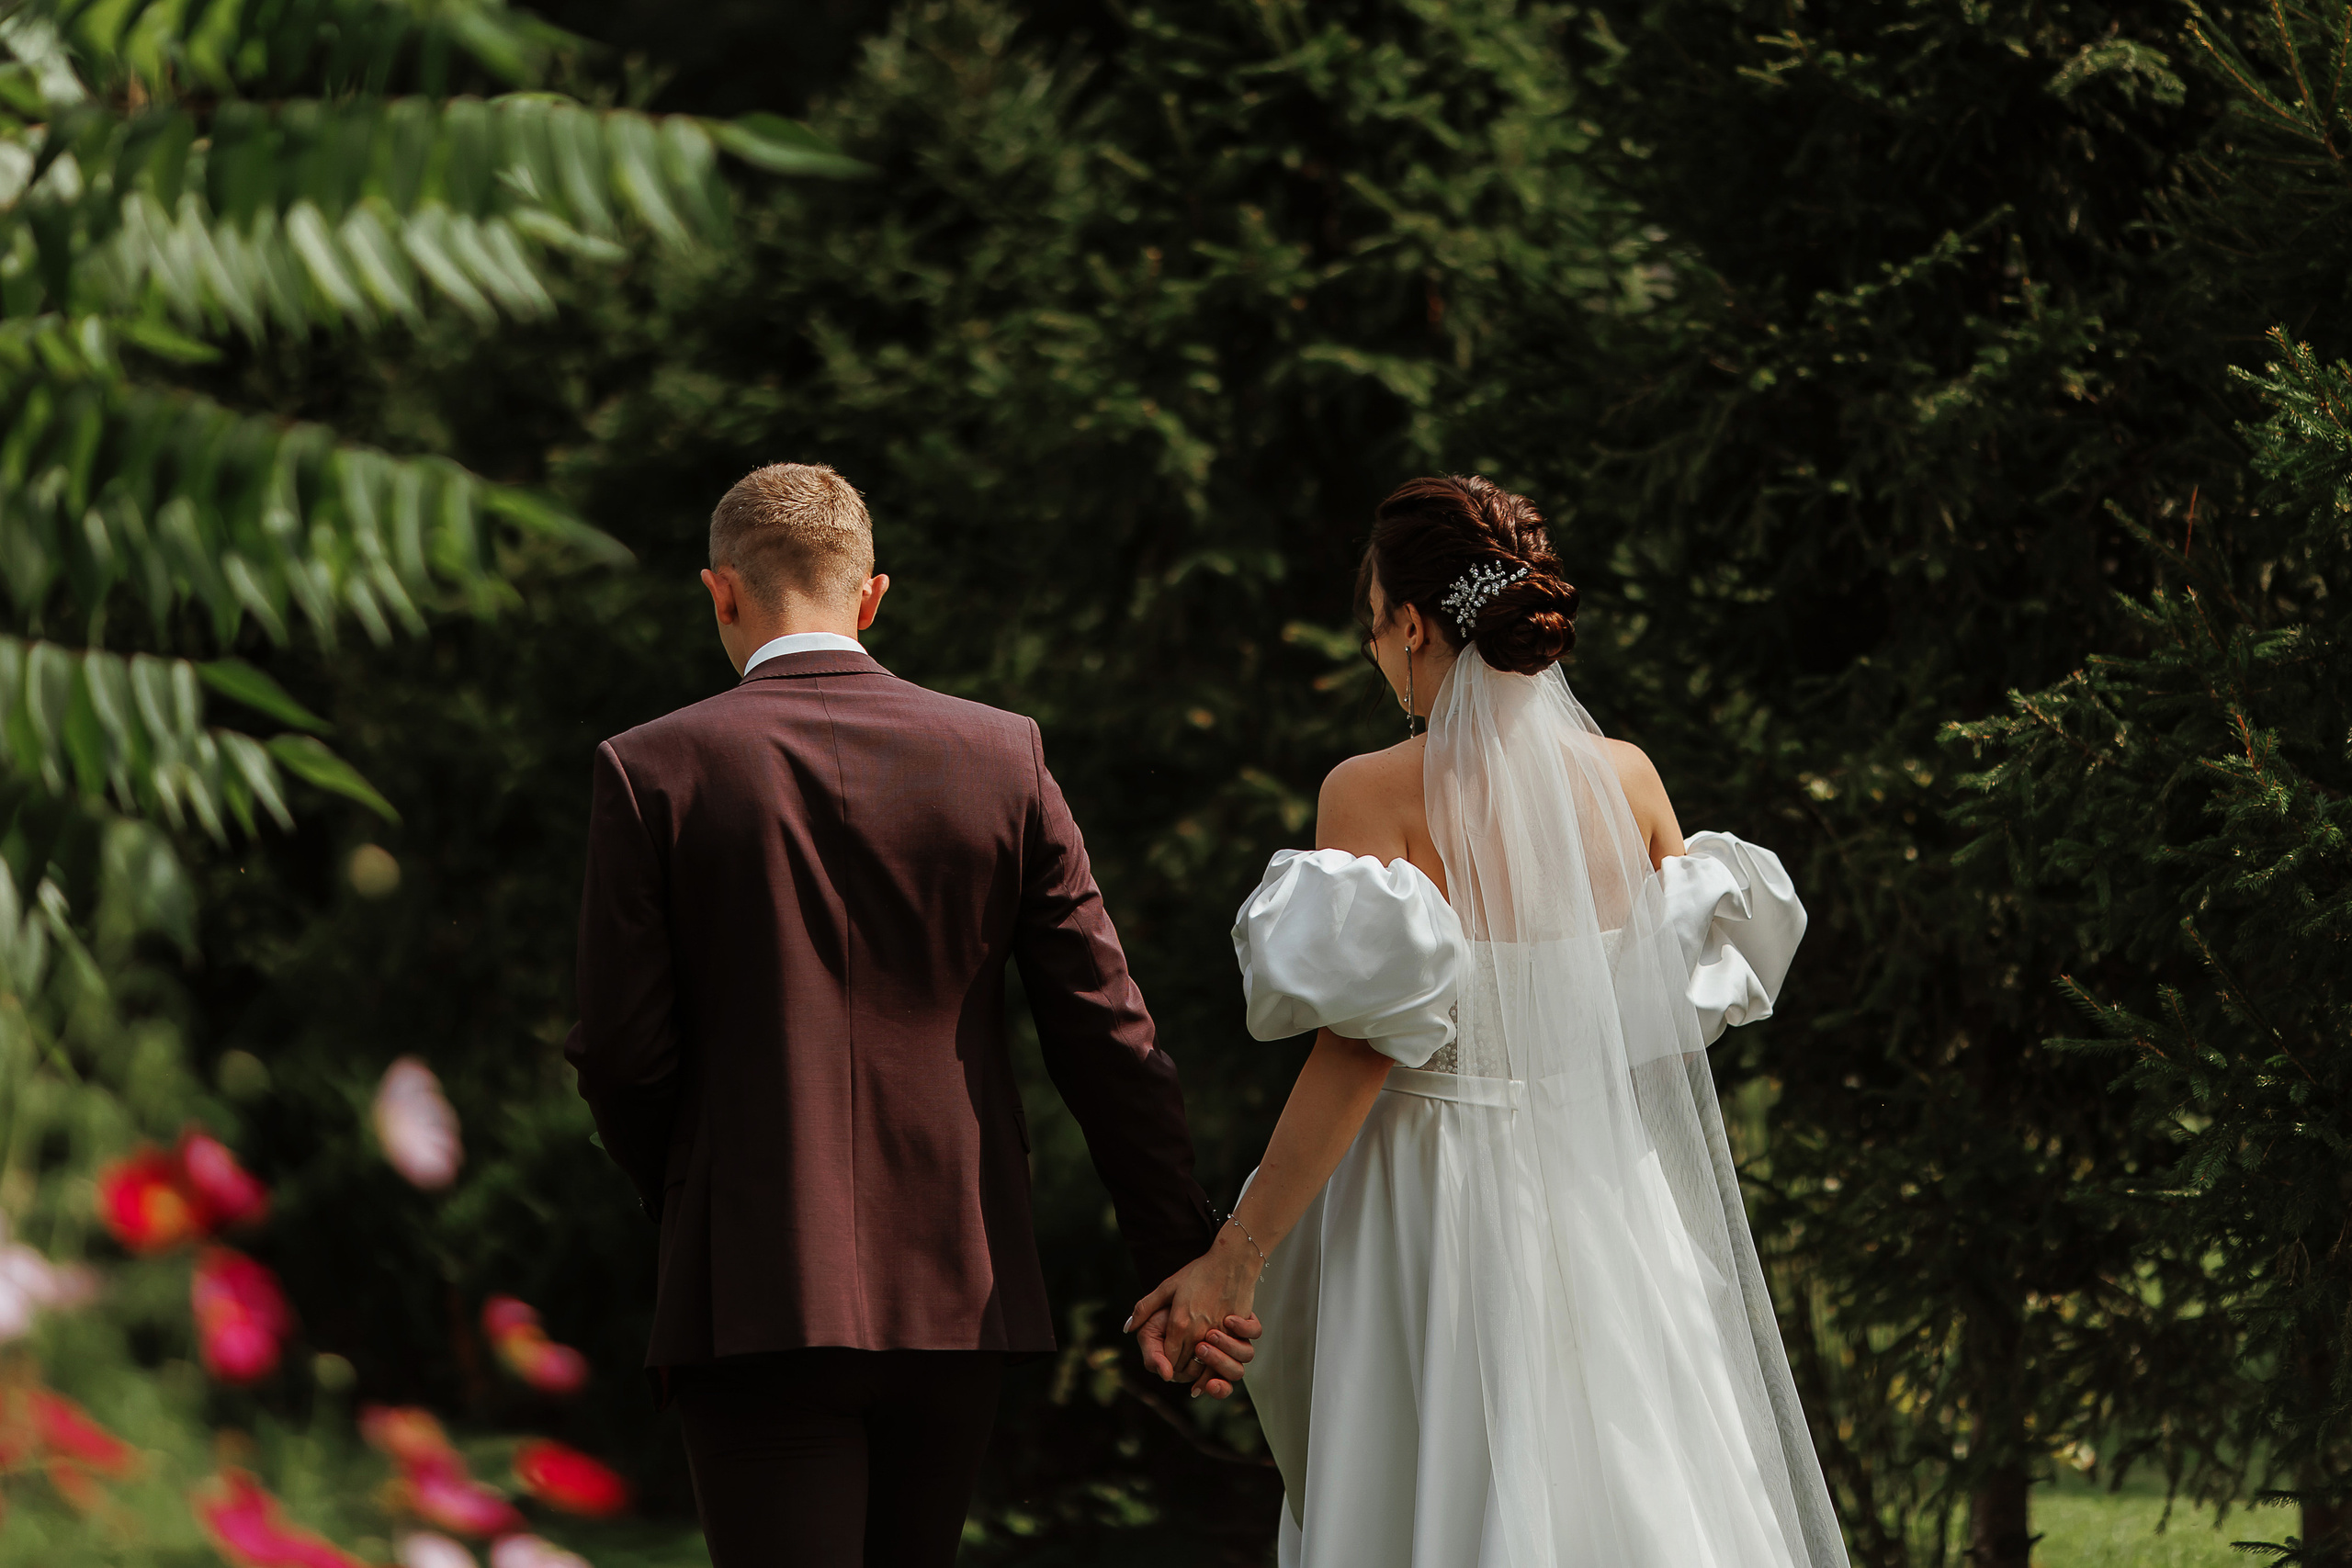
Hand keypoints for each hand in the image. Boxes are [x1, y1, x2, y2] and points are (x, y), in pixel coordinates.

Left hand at [1125, 1227, 1262, 1388]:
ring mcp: (1219, 1334)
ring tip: (1193, 1366)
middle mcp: (1198, 1333)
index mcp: (1179, 1323)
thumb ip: (1144, 1308)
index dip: (1166, 1364)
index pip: (1169, 1359)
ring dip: (1199, 1369)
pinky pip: (1225, 1358)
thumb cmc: (1199, 1272)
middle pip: (1186, 1366)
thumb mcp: (1167, 1287)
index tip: (1166, 1362)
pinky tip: (1213, 1362)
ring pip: (1205, 1365)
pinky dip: (1218, 1363)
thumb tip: (1127, 1327)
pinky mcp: (1236, 1333)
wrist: (1232, 1262)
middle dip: (1180, 1369)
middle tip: (1177, 1365)